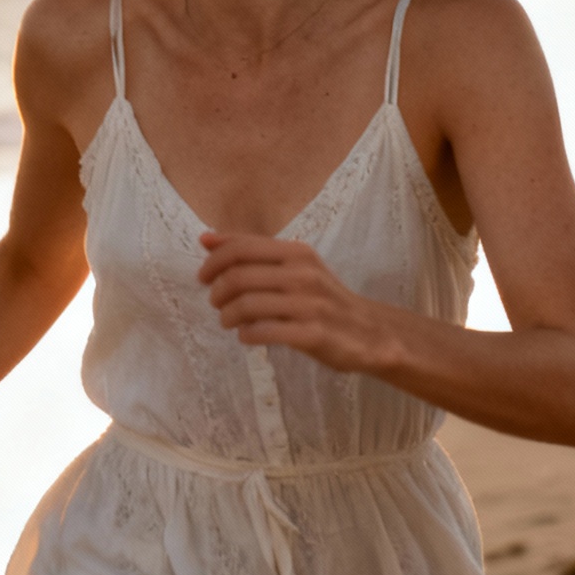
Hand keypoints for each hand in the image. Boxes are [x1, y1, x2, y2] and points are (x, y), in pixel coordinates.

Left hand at [198, 232, 400, 373]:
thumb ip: (252, 252)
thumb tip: (206, 238)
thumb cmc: (322, 297)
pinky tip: (247, 336)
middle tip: (217, 304)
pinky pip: (264, 332)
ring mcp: (310, 305)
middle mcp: (303, 274)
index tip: (203, 277)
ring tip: (228, 321)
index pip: (240, 248)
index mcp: (296, 252)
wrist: (371, 332)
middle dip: (216, 292)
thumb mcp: (294, 266)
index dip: (212, 262)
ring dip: (227, 316)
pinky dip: (246, 335)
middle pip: (237, 277)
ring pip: (246, 305)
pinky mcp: (314, 335)